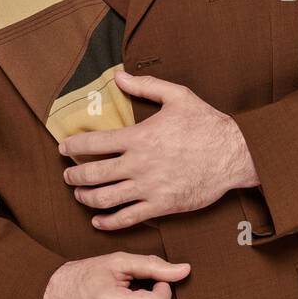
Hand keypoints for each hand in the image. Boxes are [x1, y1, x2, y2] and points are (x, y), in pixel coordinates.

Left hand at [57, 71, 259, 229]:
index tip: (63, 147)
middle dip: (73, 175)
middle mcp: (139, 165)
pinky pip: (127, 218)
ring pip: (105, 199)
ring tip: (80, 194)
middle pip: (92, 175)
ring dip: (86, 198)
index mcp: (139, 137)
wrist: (235, 154)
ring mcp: (149, 188)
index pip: (93, 143)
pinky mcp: (161, 206)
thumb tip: (118, 77)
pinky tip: (98, 220)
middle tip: (67, 174)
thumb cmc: (207, 123)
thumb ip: (145, 85)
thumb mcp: (178, 96)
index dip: (72, 145)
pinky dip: (108, 222)